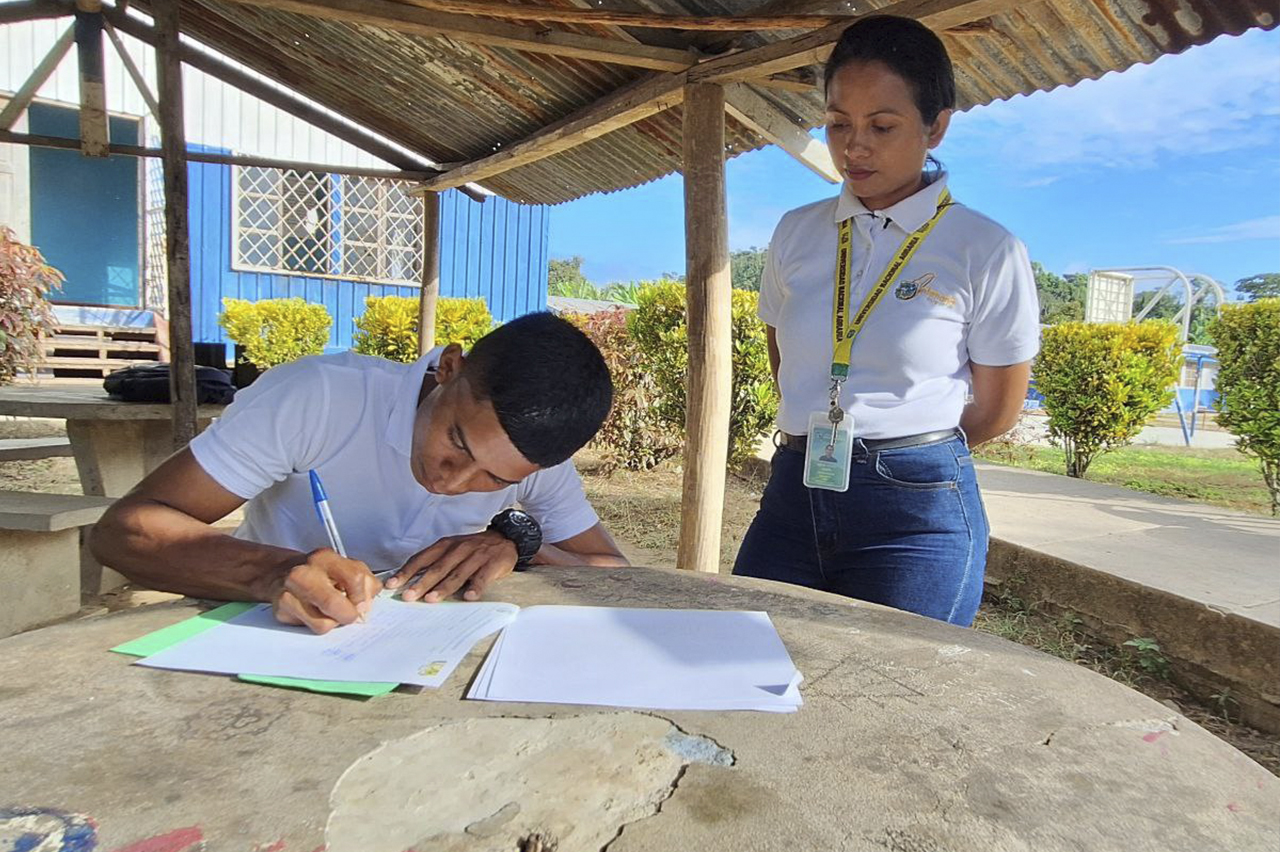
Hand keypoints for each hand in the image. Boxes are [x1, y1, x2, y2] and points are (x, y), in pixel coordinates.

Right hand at [266, 548, 380, 633]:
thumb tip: (365, 606)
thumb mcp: (346, 568)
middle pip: (333, 603)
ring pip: (322, 624)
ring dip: (333, 622)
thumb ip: (365, 583)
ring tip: (330, 612)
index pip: (354, 578)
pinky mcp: (281, 611)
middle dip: (348, 615)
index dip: (362, 596)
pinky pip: (309, 628)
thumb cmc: (321, 573)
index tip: (362, 603)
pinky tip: (315, 613)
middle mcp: (304, 573)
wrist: (282, 573)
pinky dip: (318, 624)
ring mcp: (288, 592)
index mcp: (325, 558)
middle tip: (351, 615)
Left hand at [385, 531, 517, 602]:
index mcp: (445, 545)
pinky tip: (469, 597)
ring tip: (432, 599)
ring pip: (457, 573)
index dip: (406, 572)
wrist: (505, 538)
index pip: (422, 559)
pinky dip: (476, 587)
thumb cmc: (473, 548)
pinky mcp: (492, 564)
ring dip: (443, 587)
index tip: (392, 584)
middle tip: (408, 596)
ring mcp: (475, 556)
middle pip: (437, 568)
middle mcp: (458, 549)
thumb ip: (435, 562)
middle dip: (421, 583)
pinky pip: (482, 577)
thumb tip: (410, 581)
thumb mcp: (452, 549)